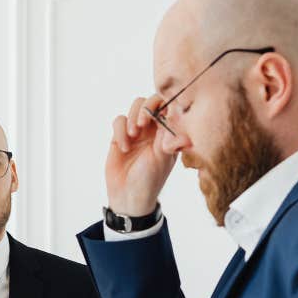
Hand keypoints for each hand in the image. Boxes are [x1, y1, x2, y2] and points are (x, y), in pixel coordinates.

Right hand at [105, 95, 177, 217]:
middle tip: (142, 123)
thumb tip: (179, 119)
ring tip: (133, 135)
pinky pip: (118, 121)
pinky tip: (124, 147)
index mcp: (167, 132)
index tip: (157, 115)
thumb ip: (170, 137)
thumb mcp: (164, 158)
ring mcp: (136, 131)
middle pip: (150, 101)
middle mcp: (153, 128)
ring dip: (132, 117)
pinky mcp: (119, 137)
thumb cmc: (150, 180)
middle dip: (145, 108)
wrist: (129, 196)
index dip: (163, 104)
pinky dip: (120, 131)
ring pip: (134, 106)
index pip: (168, 106)